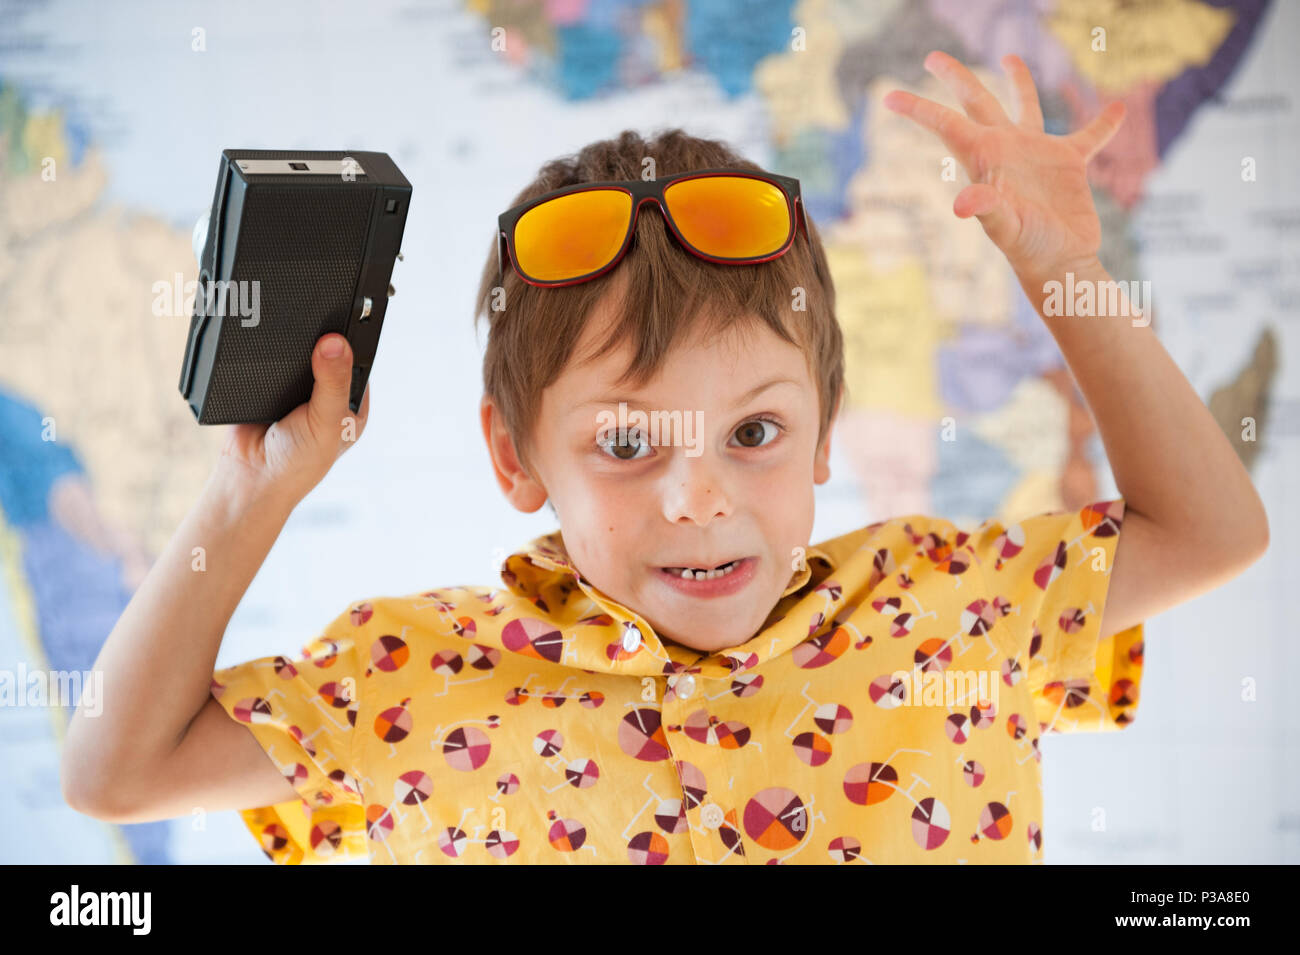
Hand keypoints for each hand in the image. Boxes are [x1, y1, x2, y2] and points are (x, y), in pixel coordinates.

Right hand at [216, 333, 370, 505]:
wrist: (249, 478)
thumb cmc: (297, 464)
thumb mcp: (326, 422)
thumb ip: (332, 382)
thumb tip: (335, 344)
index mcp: (351, 403)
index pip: (356, 361)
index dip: (350, 340)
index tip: (343, 316)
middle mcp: (327, 395)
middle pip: (326, 353)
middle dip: (318, 340)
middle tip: (312, 319)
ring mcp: (297, 391)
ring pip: (297, 355)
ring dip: (291, 346)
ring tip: (289, 332)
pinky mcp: (268, 387)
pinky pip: (270, 361)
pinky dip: (267, 355)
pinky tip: (267, 348)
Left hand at [883, 50, 1125, 281]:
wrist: (1060, 264)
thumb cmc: (1028, 249)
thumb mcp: (1005, 227)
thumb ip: (987, 209)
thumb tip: (963, 203)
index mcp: (984, 158)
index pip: (946, 124)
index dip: (918, 109)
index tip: (887, 96)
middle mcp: (1006, 150)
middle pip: (976, 103)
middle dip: (956, 79)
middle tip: (931, 57)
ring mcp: (1036, 154)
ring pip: (1024, 108)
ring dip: (1020, 83)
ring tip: (1010, 58)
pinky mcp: (1069, 164)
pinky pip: (1090, 135)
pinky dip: (1104, 123)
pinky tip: (1118, 108)